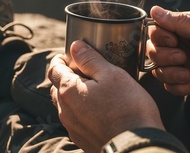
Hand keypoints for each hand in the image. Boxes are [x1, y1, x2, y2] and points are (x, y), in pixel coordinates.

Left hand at [48, 40, 163, 152]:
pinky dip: (80, 111)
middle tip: (83, 71)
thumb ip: (90, 60)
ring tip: (91, 90)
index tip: (70, 56)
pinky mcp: (81, 139)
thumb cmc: (127, 108)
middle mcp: (64, 109)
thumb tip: (75, 47)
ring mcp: (72, 126)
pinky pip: (75, 120)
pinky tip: (97, 110)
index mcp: (68, 90)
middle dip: (65, 77)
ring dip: (72, 95)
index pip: (54, 69)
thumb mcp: (111, 75)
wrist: (136, 147)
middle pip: (57, 87)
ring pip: (65, 105)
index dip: (60, 60)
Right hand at [147, 6, 189, 107]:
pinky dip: (182, 87)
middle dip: (165, 57)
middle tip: (183, 58)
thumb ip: (179, 22)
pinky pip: (168, 86)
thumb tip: (155, 9)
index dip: (160, 37)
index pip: (157, 29)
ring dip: (172, 74)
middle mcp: (183, 46)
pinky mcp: (185, 83)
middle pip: (153, 49)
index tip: (173, 41)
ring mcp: (183, 65)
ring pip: (158, 69)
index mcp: (187, 28)